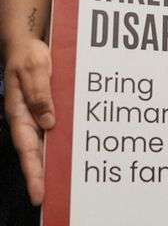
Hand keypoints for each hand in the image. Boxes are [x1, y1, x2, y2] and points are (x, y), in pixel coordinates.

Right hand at [3, 38, 54, 205]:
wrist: (28, 44)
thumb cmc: (28, 56)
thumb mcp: (33, 71)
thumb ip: (40, 95)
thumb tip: (49, 124)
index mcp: (19, 113)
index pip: (27, 149)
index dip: (33, 172)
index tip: (38, 193)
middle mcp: (28, 119)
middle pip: (35, 153)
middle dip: (41, 176)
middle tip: (48, 198)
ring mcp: (38, 115)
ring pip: (46, 144)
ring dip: (53, 162)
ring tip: (64, 184)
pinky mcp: (48, 108)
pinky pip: (55, 129)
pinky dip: (62, 141)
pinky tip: (74, 153)